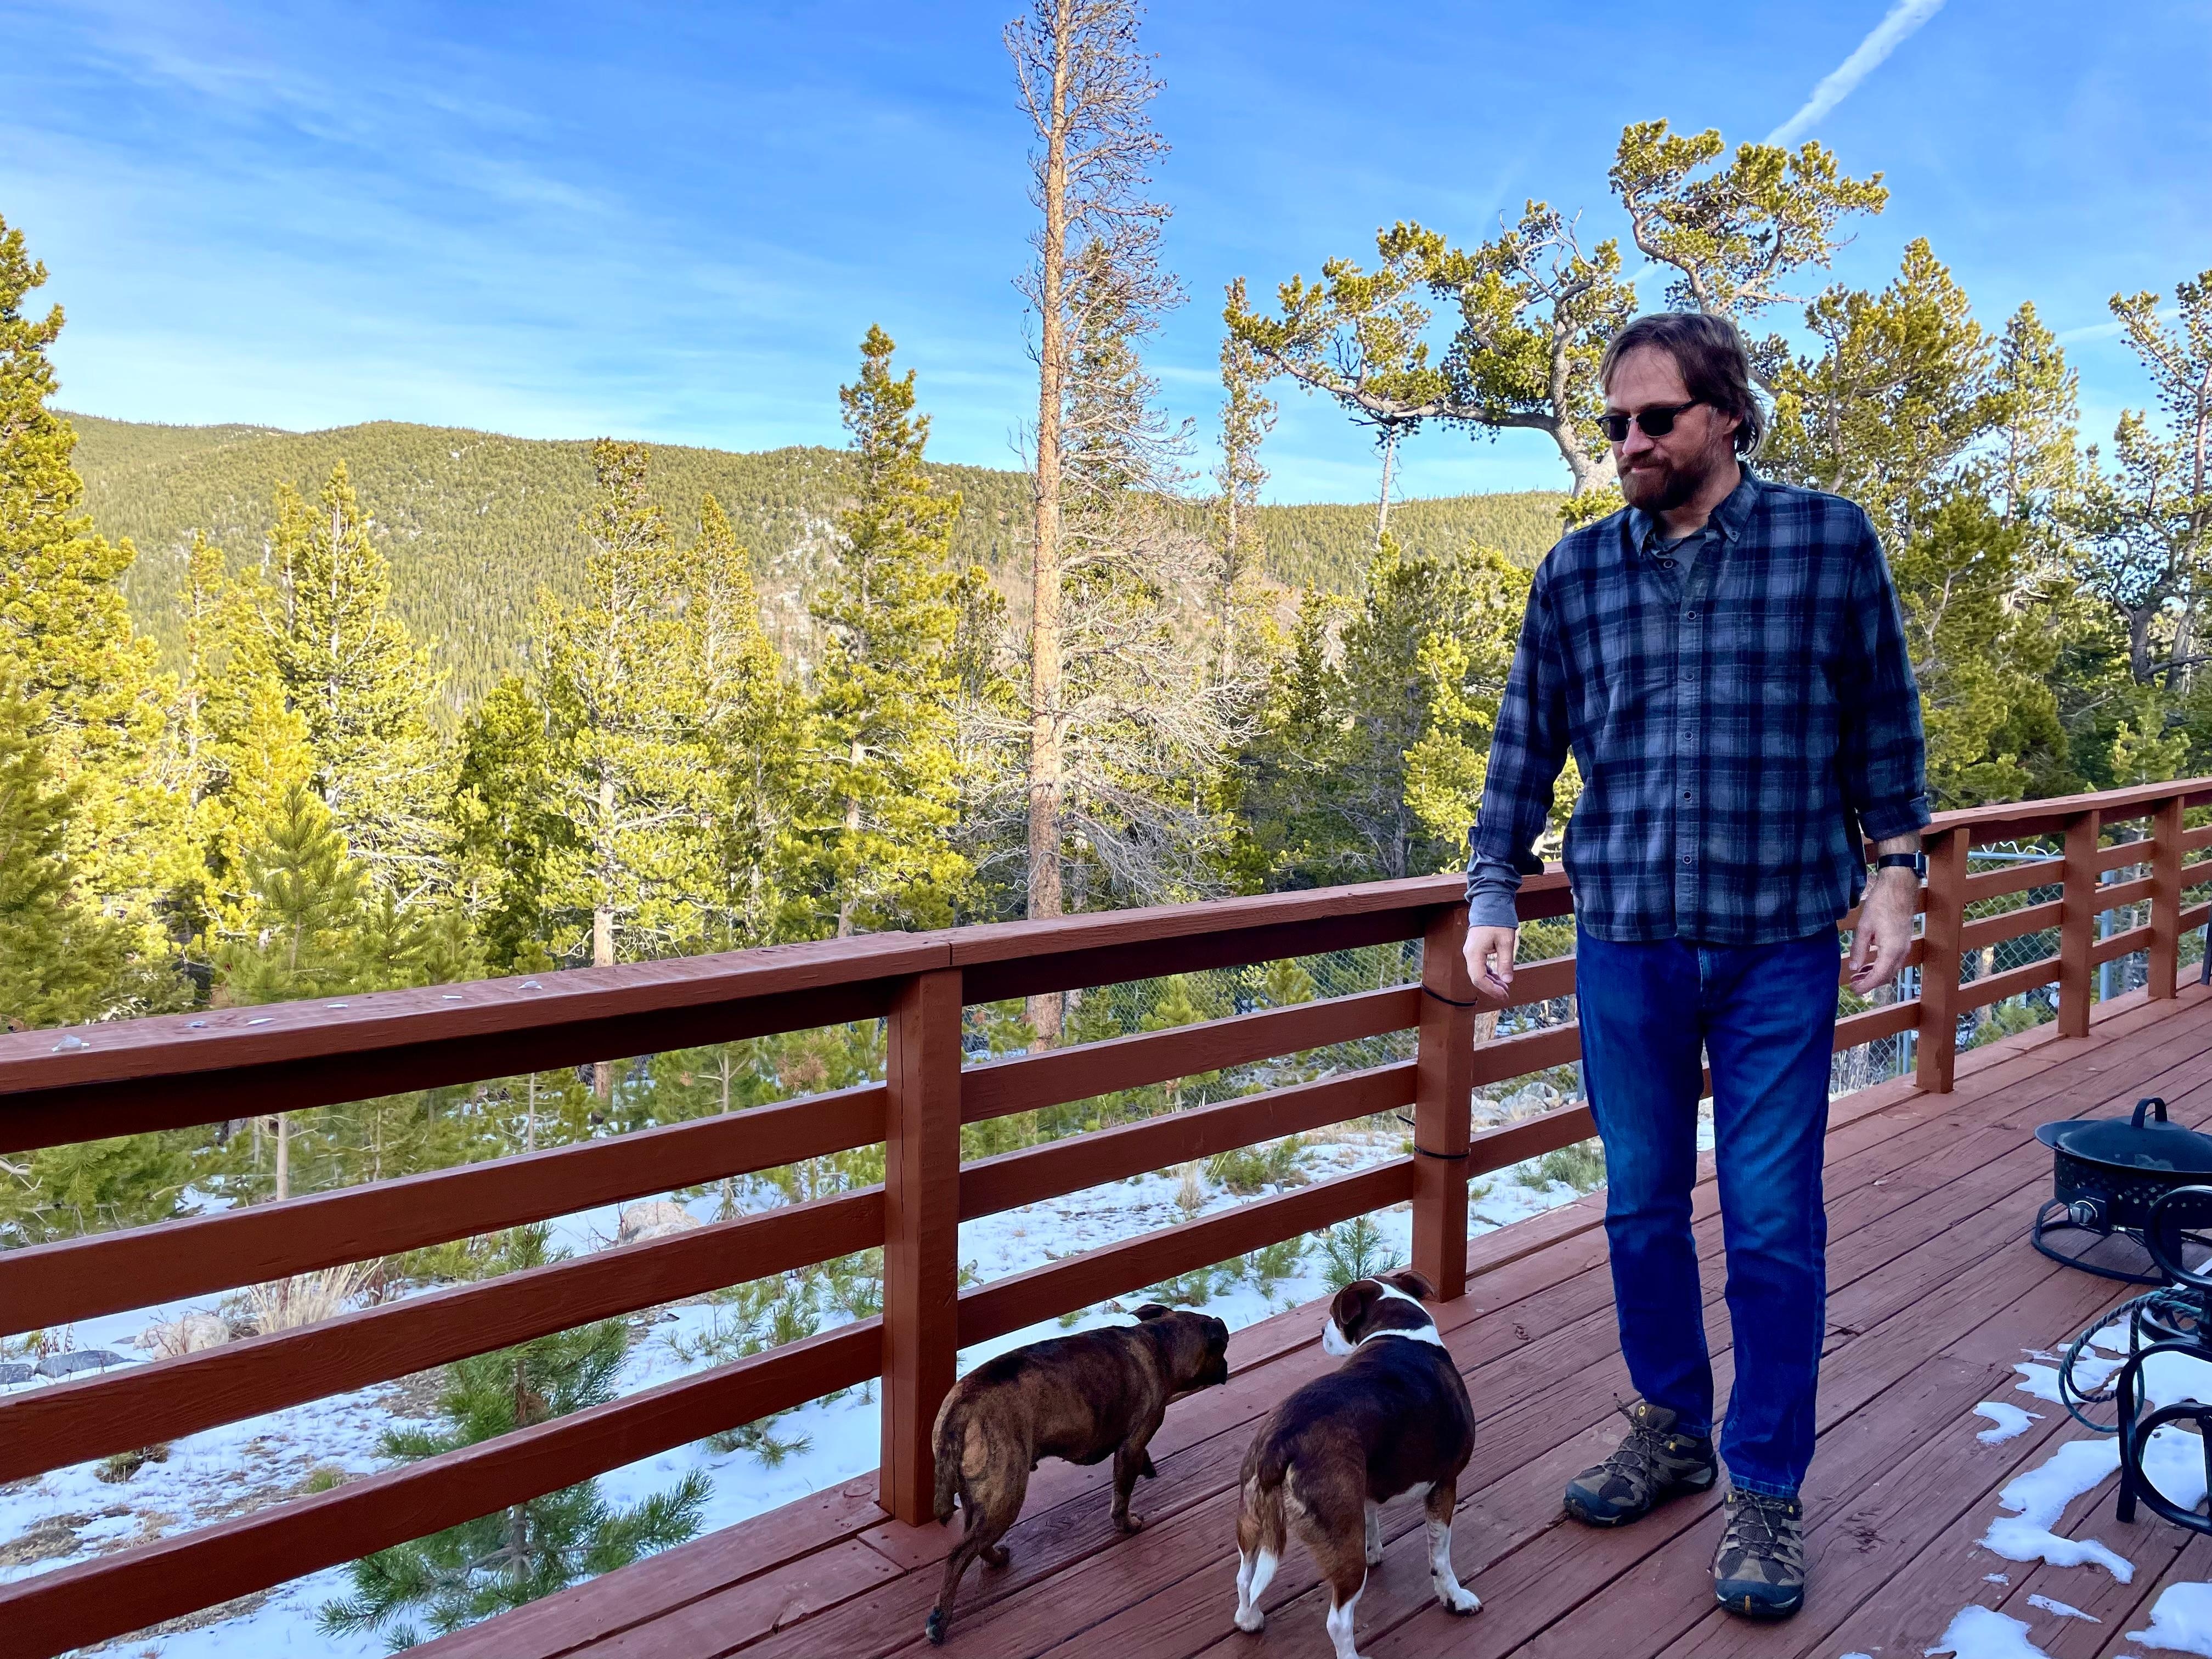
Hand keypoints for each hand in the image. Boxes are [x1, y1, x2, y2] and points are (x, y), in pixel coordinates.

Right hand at [1462, 926, 1517, 1001]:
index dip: (1491, 989)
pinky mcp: (1475, 950)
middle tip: (1506, 994)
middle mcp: (1469, 954)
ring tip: (1505, 987)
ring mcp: (1471, 952)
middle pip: (1477, 978)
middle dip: (1491, 988)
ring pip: (1478, 973)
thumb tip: (1507, 980)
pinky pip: (1479, 966)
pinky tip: (1499, 977)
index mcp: (1474, 953)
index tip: (1504, 994)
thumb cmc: (1498, 920)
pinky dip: (1489, 974)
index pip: (1478, 978)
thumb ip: (1506, 962)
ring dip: (1491, 982)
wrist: (1490, 904)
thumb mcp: (1506, 942)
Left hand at [1845, 866, 1916, 993]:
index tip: (1853, 990)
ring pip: (1891, 969)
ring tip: (1858, 975)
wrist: (1899, 888)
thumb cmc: (1881, 904)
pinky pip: (1894, 960)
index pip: (1878, 976)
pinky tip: (1869, 963)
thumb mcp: (1864, 928)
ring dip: (1876, 975)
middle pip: (1887, 976)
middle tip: (1853, 984)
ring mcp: (1905, 946)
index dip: (1865, 986)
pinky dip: (1882, 966)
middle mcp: (1901, 951)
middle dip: (1870, 983)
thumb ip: (1859, 950)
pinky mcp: (1904, 941)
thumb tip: (1853, 968)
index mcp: (1891, 950)